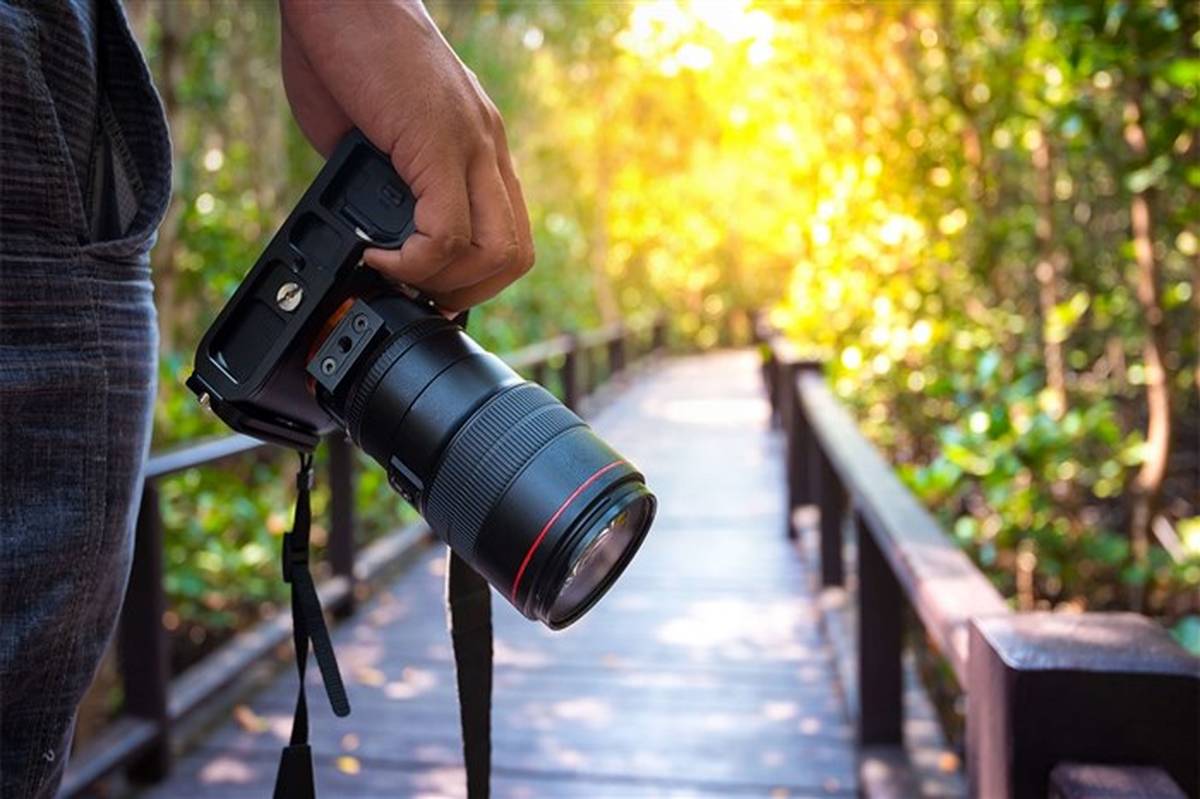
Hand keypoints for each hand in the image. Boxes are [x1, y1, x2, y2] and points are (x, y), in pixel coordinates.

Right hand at [279, 0, 533, 309]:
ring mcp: (470, 144)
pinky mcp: (440, 142)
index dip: (472, 278)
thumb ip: (388, 184)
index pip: (508, 235)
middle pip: (515, 255)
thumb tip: (374, 233)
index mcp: (479, 146)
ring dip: (443, 284)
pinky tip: (376, 255)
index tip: (426, 287)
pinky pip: (448, 233)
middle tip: (416, 294)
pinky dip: (413, 261)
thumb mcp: (374, 135)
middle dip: (466, 294)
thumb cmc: (344, 51)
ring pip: (496, 253)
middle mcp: (487, 147)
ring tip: (394, 274)